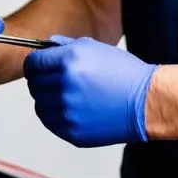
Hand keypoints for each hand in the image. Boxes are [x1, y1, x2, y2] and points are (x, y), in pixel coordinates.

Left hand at [24, 37, 155, 147]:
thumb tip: (45, 47)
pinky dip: (57, 115)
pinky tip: (74, 109)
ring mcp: (67, 111)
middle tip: (58, 81)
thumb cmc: (124, 74)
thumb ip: (65, 45)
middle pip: (33, 84)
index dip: (35, 64)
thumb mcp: (95, 48)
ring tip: (71, 95)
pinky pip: (50, 122)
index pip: (33, 63)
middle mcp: (64, 86)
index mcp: (69, 61)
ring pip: (40, 104)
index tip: (40, 66)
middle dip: (43, 80)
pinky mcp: (71, 131)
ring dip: (49, 99)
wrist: (145, 102)